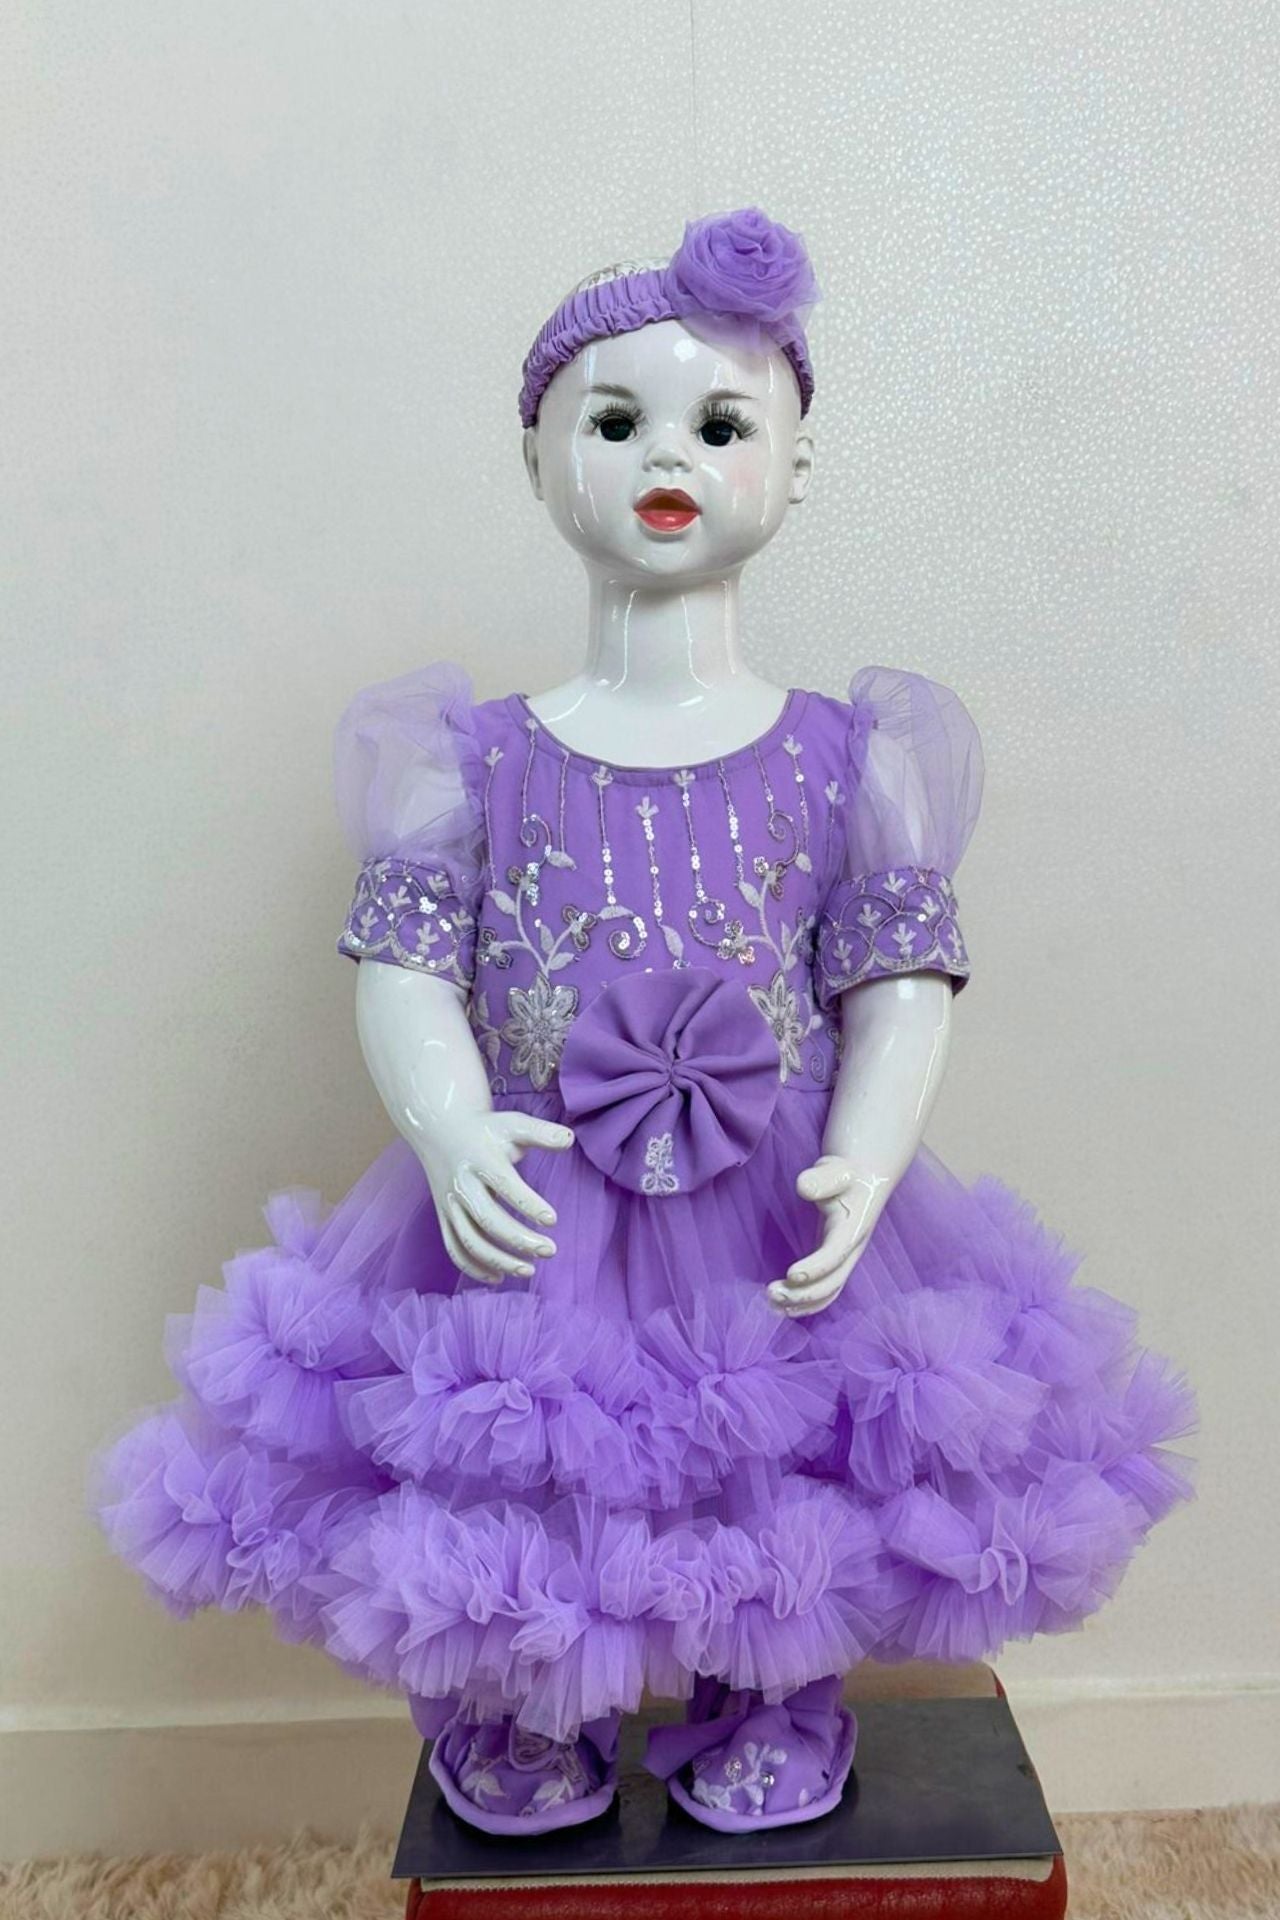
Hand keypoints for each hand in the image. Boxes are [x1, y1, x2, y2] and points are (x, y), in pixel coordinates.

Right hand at [419, 1111, 574, 1283]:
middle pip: (487, 1220)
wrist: (440, 1130)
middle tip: (550, 1250)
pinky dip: (473, 1268)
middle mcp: (461, 1184)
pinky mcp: (444, 1217)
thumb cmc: (486, 1130)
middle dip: (519, 1239)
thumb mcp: (513, 1123)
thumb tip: (570, 1139)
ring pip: (469, 1240)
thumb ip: (542, 1132)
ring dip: (498, 1260)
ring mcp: (449, 1204)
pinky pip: (454, 1248)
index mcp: (480, 1159)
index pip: (505, 1185)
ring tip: (529, 1270)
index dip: (528, 1204)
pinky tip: (499, 1277)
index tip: (552, 1220)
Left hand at [767, 1155, 890, 1317]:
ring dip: (802, 1304)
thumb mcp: (834, 1170)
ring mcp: (844, 1260)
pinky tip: (781, 1307)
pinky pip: (824, 1291)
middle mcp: (851, 1250)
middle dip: (804, 1294)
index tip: (791, 1275)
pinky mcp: (833, 1263)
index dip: (816, 1267)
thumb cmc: (844, 1173)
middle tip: (771, 1293)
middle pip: (833, 1282)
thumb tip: (804, 1187)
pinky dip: (805, 1303)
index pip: (836, 1253)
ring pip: (828, 1292)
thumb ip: (820, 1178)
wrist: (861, 1179)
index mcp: (853, 1228)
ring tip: (771, 1305)